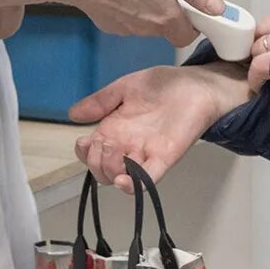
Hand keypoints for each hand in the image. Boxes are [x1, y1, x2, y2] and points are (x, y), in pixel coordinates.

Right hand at [63, 0, 223, 47]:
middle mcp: (148, 30)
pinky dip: (128, 7)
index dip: (192, 21)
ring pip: (148, 23)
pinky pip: (128, 19)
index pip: (188, 35)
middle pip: (168, 27)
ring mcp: (127, 30)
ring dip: (148, 6)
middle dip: (168, 9)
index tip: (189, 4)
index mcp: (166, 17)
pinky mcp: (110, 25)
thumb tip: (217, 9)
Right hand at [69, 64, 249, 192]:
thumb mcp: (125, 88)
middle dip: (96, 162)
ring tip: (113, 153)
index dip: (84, 152)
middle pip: (101, 168)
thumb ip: (100, 101)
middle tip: (103, 146)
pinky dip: (134, 185)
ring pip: (119, 176)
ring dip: (109, 170)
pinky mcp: (165, 157)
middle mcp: (127, 145)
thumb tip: (72, 114)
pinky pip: (147, 178)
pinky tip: (123, 181)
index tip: (86, 141)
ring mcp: (145, 153)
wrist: (196, 84)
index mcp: (114, 129)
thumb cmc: (164, 85)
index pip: (90, 152)